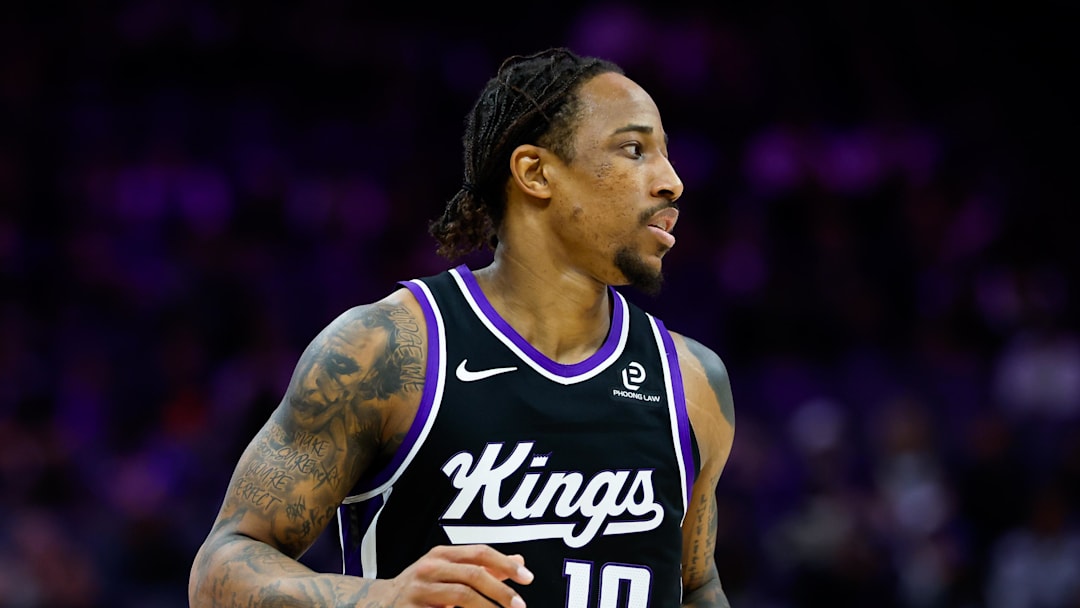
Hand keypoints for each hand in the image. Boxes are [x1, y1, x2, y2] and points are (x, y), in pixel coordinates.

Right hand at [386, 544, 532, 606]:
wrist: (376, 603)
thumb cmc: (421, 587)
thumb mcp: (448, 570)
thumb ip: (482, 566)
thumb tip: (519, 562)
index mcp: (440, 554)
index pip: (479, 553)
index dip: (506, 564)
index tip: (527, 577)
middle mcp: (429, 568)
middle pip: (473, 575)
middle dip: (501, 591)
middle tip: (520, 605)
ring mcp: (419, 591)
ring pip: (461, 596)